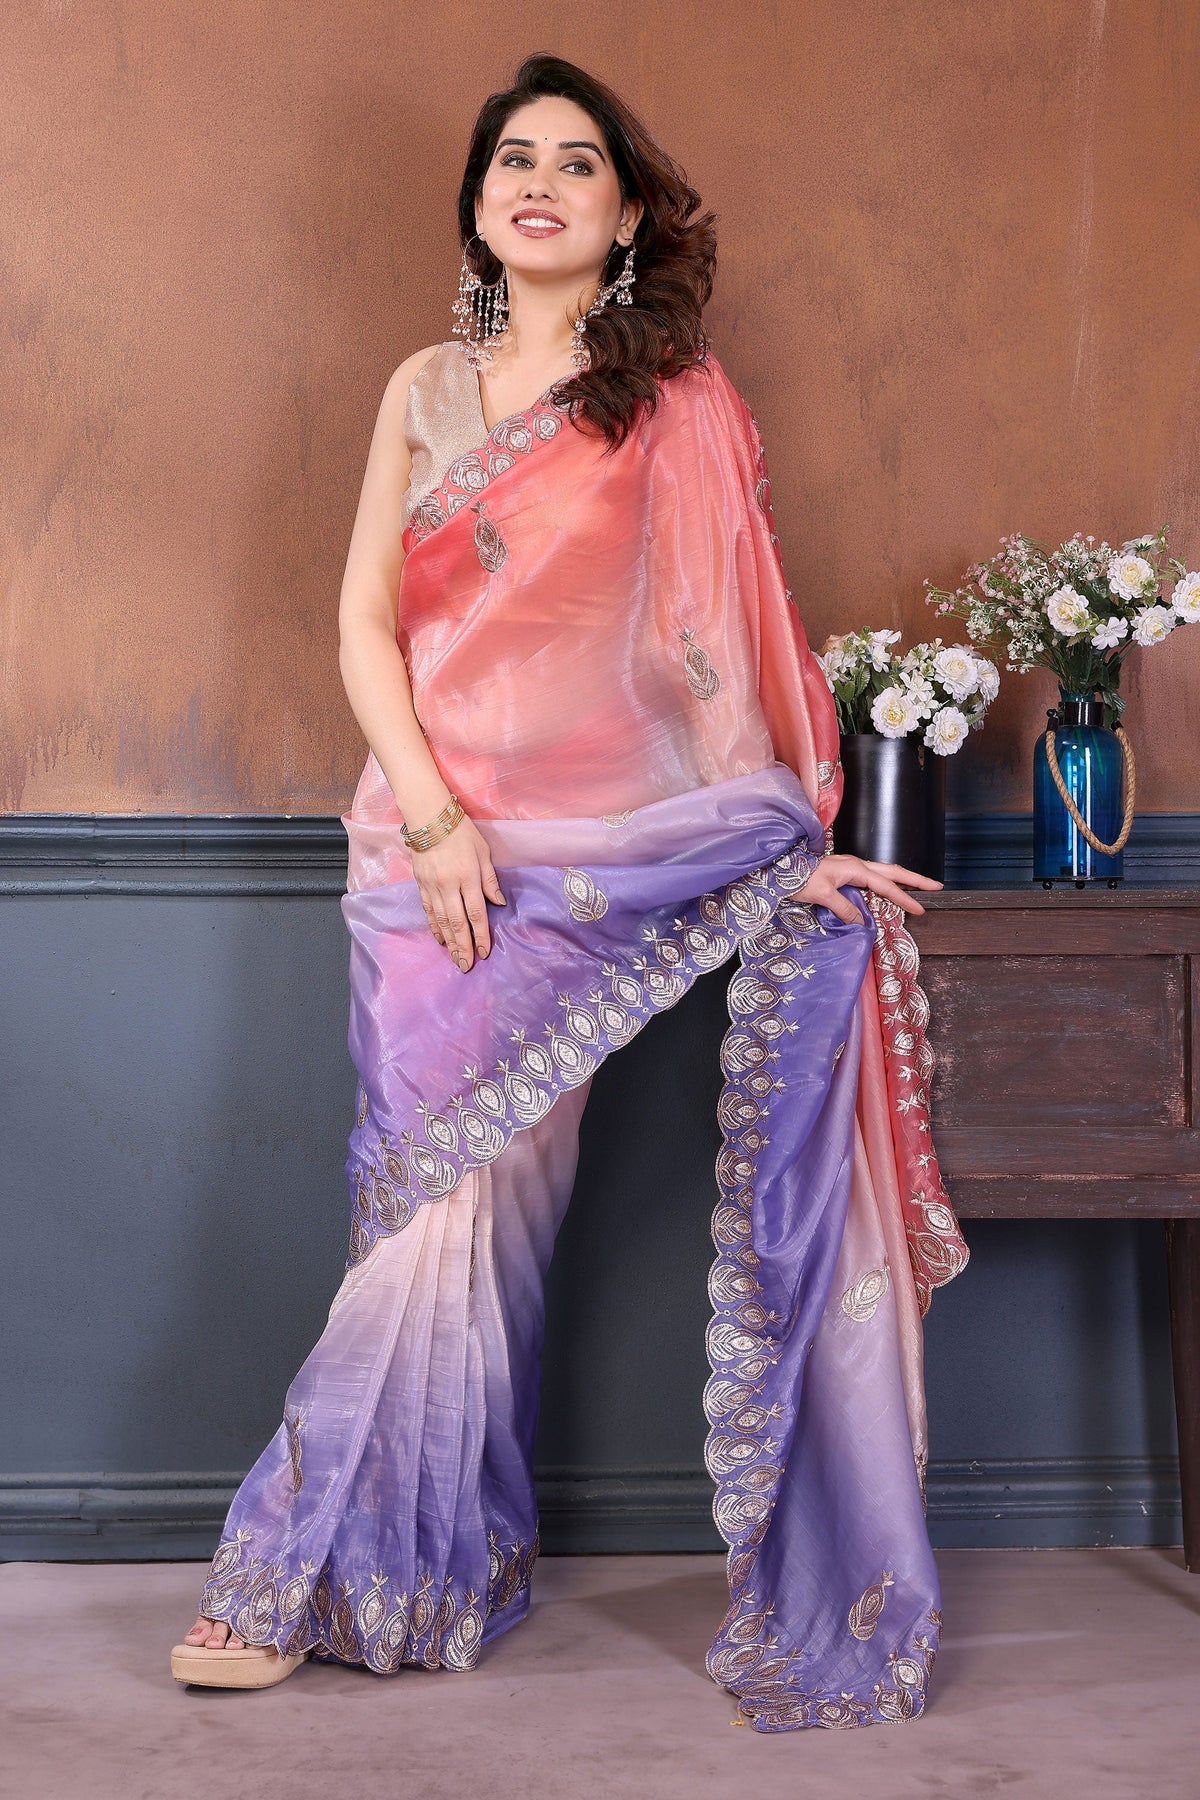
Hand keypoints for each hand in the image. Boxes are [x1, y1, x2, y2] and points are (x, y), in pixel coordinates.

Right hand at [411, 814, 505, 971]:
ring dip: (448, 942)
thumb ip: (490, 879)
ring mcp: (432, 886)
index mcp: (468, 877)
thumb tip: (498, 903)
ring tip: (454, 958)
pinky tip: (439, 939)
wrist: (429, 817)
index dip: (481, 935)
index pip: (476, 913)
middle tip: (467, 966)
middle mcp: (449, 885)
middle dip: (463, 946)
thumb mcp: (483, 851)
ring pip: (441, 920)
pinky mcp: (420, 884)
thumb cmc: (462, 832)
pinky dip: (433, 927)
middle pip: (457, 922)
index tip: (484, 952)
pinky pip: (428, 910)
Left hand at [796, 854, 942, 924]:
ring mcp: (850, 868)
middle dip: (915, 879)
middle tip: (936, 886)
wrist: (778, 869)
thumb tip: (862, 921)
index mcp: (854, 868)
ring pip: (883, 873)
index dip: (904, 898)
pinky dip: (886, 884)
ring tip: (919, 887)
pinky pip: (872, 878)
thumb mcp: (821, 894)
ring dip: (902, 880)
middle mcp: (855, 865)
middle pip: (893, 871)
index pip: (886, 885)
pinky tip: (888, 891)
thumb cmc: (797, 879)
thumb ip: (844, 907)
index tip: (920, 909)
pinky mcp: (844, 873)